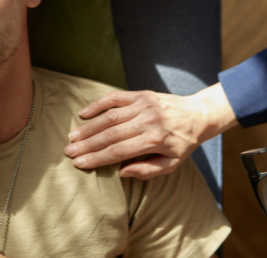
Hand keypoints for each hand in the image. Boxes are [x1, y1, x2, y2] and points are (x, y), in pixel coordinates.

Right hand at [63, 84, 237, 179]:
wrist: (197, 114)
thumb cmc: (182, 143)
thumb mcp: (171, 164)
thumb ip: (147, 170)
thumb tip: (121, 172)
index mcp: (155, 140)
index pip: (119, 151)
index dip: (97, 158)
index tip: (79, 163)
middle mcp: (148, 121)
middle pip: (110, 134)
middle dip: (87, 144)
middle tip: (69, 152)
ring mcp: (143, 105)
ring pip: (110, 116)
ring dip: (89, 127)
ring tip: (72, 137)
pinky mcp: (141, 94)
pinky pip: (115, 98)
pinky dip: (98, 104)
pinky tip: (84, 113)